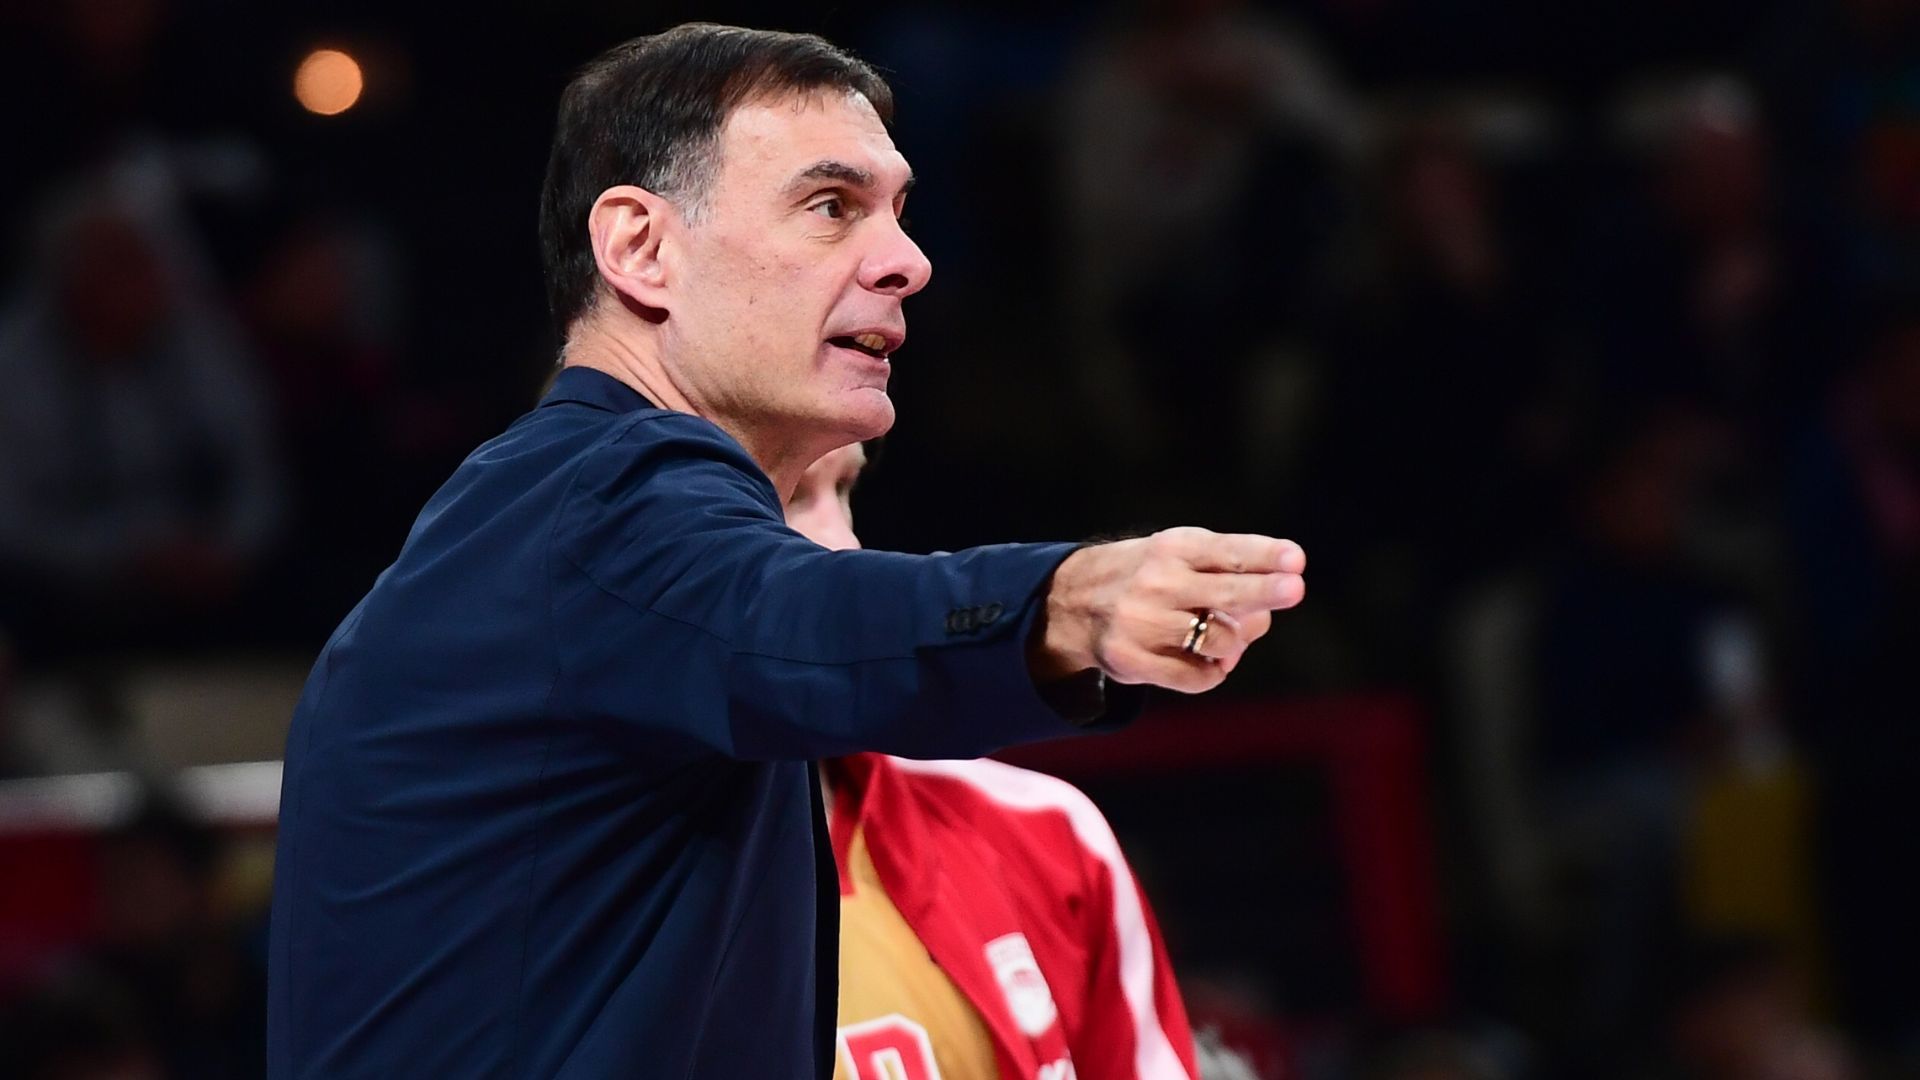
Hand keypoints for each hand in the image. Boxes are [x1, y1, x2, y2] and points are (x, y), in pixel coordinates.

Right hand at [1031, 527, 1304, 693]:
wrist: (1075, 601)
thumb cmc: (1153, 576)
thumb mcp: (1184, 558)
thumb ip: (1231, 577)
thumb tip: (1263, 619)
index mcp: (1174, 549)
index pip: (1227, 552)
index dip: (1264, 555)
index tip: (1296, 559)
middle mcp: (1157, 583)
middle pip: (1225, 592)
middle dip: (1263, 590)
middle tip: (1296, 589)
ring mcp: (1143, 623)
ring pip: (1220, 642)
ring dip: (1235, 645)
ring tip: (1221, 639)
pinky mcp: (1132, 660)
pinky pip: (1198, 677)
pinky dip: (1214, 671)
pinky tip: (1204, 660)